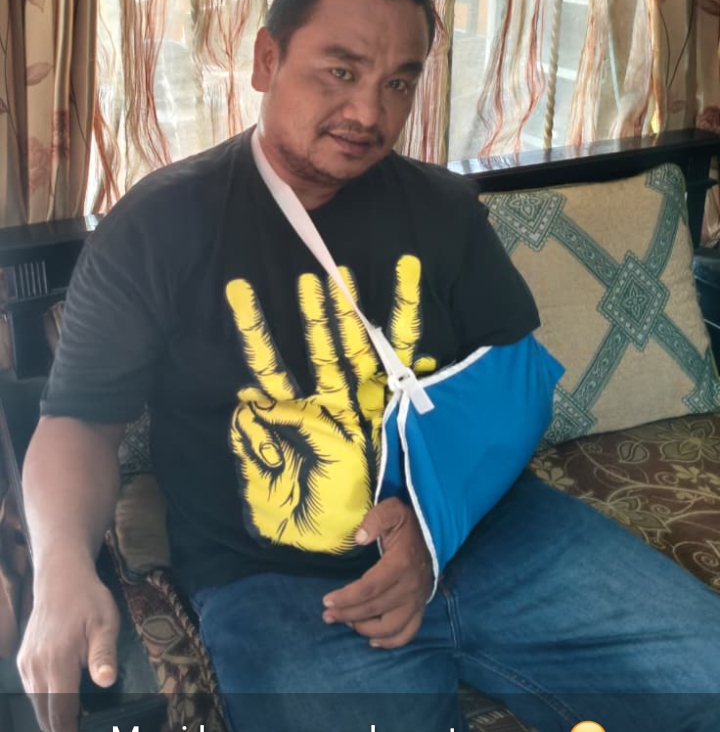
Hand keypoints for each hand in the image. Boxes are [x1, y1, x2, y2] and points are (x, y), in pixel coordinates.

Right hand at [17, 561, 119, 731]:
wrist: (61, 579)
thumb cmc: (89, 600)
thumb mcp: (106, 623)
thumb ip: (104, 655)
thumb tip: (106, 682)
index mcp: (58, 662)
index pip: (60, 713)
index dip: (71, 731)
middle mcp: (36, 668)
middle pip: (45, 715)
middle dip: (62, 727)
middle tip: (83, 726)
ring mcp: (26, 665)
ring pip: (37, 705)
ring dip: (54, 715)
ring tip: (77, 718)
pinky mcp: (23, 661)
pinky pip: (32, 691)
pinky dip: (47, 701)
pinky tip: (64, 699)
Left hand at [225, 256, 435, 553]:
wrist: (343, 545)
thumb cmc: (302, 517)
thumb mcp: (266, 489)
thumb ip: (256, 450)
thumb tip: (246, 407)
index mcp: (295, 417)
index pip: (271, 365)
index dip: (256, 331)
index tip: (241, 293)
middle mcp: (330, 406)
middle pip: (322, 348)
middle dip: (318, 312)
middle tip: (312, 272)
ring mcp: (360, 411)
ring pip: (361, 354)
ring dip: (358, 318)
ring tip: (356, 278)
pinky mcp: (386, 425)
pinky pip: (399, 385)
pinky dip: (408, 360)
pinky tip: (418, 329)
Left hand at [321, 497, 432, 648]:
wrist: (432, 533)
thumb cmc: (406, 522)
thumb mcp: (391, 510)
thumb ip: (375, 520)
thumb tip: (359, 538)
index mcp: (401, 564)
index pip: (370, 588)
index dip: (347, 597)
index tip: (326, 600)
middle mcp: (410, 586)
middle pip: (375, 609)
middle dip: (347, 614)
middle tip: (327, 615)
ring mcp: (417, 599)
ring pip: (391, 626)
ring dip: (366, 629)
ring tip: (347, 622)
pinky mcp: (421, 606)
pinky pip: (408, 632)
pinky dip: (391, 642)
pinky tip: (372, 641)